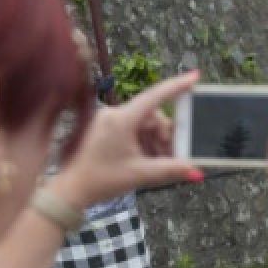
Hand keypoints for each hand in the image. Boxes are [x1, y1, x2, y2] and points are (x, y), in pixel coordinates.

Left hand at [51, 71, 200, 208]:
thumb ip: (171, 170)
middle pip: (152, 116)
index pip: (155, 97)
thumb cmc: (100, 180)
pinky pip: (132, 130)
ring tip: (157, 163)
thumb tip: (196, 171)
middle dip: (165, 135)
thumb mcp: (140, 174)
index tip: (195, 76)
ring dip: (154, 142)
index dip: (177, 86)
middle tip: (172, 155)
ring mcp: (108, 121)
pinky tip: (145, 160)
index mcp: (121, 120)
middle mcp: (114, 115)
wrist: (71, 190)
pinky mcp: (105, 129)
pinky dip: (143, 143)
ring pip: (144, 124)